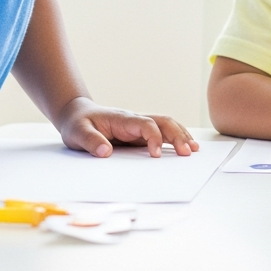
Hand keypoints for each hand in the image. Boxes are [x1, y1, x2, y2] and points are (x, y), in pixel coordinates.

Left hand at [55, 97, 199, 157]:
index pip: (145, 125)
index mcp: (122, 119)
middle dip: (177, 136)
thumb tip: (105, 152)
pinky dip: (176, 137)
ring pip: (166, 125)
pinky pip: (162, 132)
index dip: (153, 138)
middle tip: (187, 152)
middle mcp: (135, 120)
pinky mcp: (140, 132)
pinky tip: (186, 146)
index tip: (155, 155)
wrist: (77, 114)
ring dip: (181, 135)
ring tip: (194, 150)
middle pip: (163, 122)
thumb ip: (90, 141)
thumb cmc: (78, 124)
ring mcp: (139, 125)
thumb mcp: (77, 133)